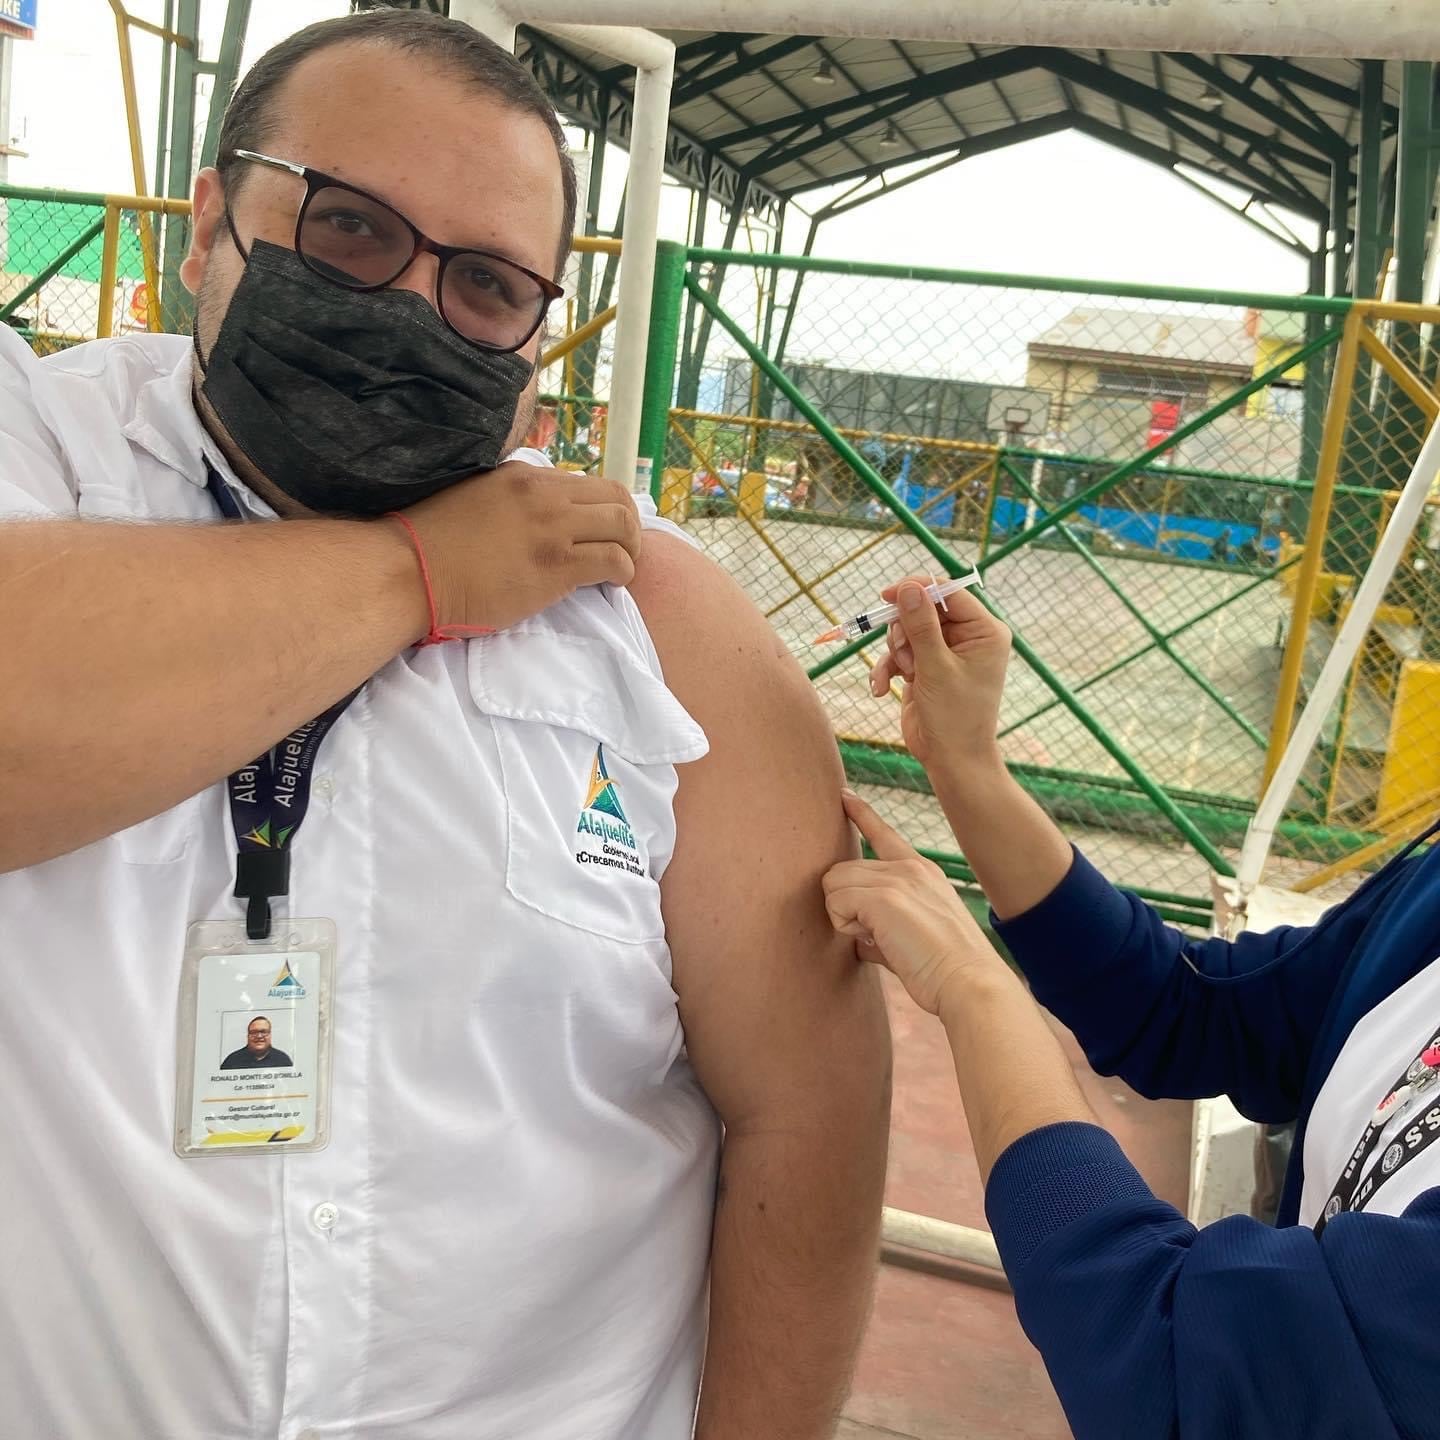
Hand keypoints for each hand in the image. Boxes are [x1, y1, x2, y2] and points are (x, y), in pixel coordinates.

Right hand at [399, 462, 642, 632]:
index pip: (588, 482)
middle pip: (615, 497)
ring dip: (631, 548)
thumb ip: (511, 497)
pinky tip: (612, 584)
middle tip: (623, 549)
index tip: (601, 531)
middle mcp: (544, 496)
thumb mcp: (476, 496)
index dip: (604, 509)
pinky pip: (613, 561)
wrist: (411, 572)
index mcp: (524, 476)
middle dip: (629, 525)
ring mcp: (552, 529)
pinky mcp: (556, 567)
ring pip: (623, 526)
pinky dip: (623, 573)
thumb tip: (536, 508)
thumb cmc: (434, 544)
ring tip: (622, 568)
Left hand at [823, 790, 1002, 1015]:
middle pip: (842, 870)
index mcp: (922, 872)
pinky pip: (836, 901)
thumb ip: (884, 929)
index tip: (845, 796)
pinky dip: (844, 926)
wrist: (970, 983)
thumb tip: (861, 941)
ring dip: (843, 915)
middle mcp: (909, 868)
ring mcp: (897, 878)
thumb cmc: (945, 971)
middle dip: (845, 906)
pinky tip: (872, 940)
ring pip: (834, 882)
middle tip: (875, 936)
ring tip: (876, 938)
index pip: (884, 835)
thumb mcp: (915, 937)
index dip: (861, 814)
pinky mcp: (884, 896)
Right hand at [867, 576, 1010, 782]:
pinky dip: (887, 669)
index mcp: (984, 631)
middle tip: (904, 654)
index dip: (918, 590)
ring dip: (897, 652)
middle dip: (905, 631)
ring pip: (906, 630)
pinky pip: (898, 654)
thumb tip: (909, 588)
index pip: (949, 593)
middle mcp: (967, 637)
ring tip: (906, 675)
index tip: (888, 595)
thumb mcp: (936, 667)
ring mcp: (944, 652)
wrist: (951, 760)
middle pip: (923, 609)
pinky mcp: (925, 667)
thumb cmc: (954, 717)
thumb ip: (921, 625)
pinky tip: (881, 689)